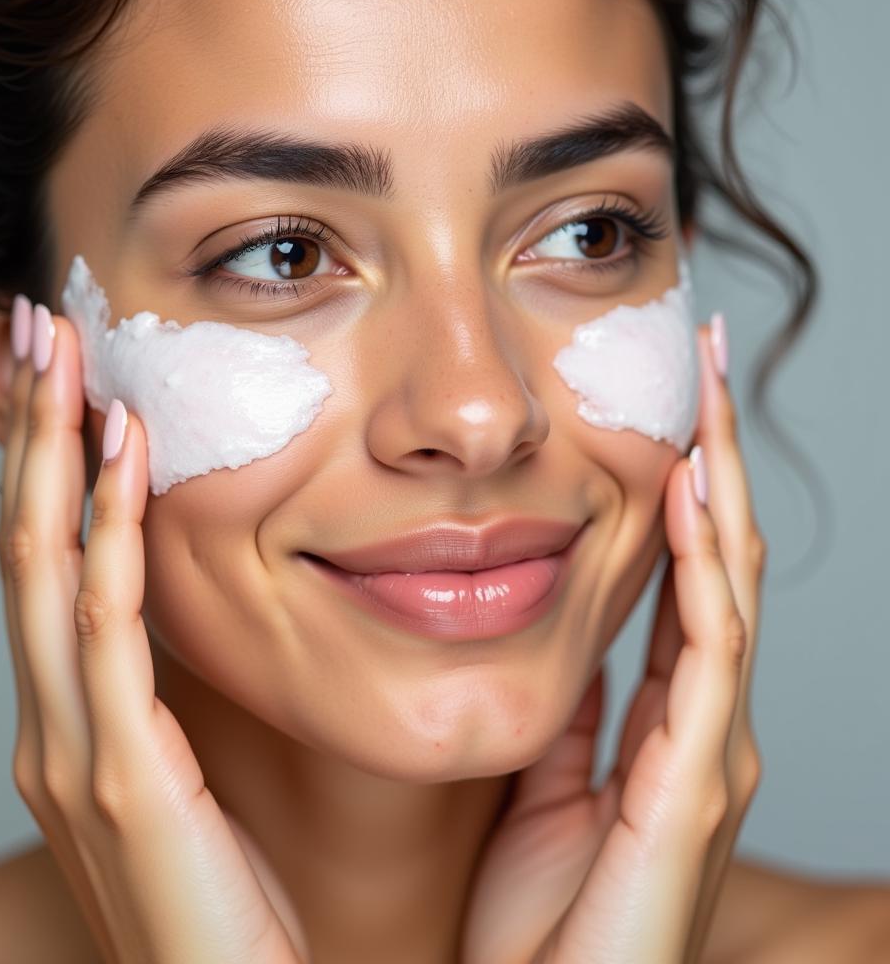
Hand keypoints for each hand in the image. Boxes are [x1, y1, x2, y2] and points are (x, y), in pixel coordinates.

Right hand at [0, 305, 307, 963]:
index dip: (49, 462)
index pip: (50, 561)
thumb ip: (188, 693)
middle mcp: (57, 726)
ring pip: (46, 567)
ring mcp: (74, 752)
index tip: (71, 373)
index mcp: (79, 721)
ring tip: (67, 355)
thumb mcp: (201, 773)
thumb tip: (218, 606)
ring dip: (53, 453)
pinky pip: (105, 629)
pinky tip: (122, 453)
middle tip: (40, 325)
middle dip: (30, 430)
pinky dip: (106, 531)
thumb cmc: (239, 897)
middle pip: (28, 542)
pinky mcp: (118, 779)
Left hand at [460, 320, 764, 963]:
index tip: (663, 400)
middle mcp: (701, 723)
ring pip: (723, 585)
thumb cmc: (540, 914)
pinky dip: (702, 569)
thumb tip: (551, 629)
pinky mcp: (691, 786)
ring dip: (716, 482)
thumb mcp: (540, 780)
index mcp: (662, 718)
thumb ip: (564, 707)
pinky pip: (704, 652)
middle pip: (715, 558)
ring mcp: (708, 751)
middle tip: (700, 353)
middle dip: (712, 453)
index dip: (679, 485)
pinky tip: (687, 494)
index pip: (681, 574)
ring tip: (704, 386)